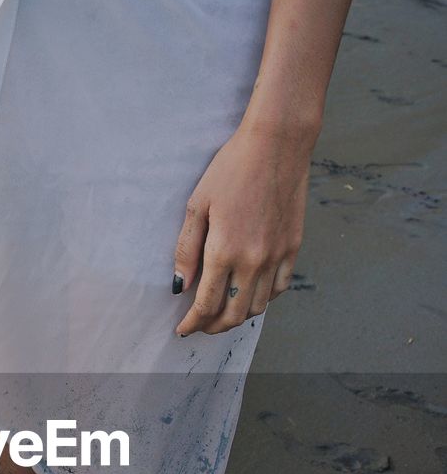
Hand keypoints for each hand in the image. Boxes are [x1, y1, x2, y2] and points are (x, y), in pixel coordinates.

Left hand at [172, 119, 313, 335]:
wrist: (276, 145)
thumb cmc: (231, 168)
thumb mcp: (197, 205)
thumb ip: (186, 250)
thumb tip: (180, 285)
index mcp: (224, 251)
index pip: (205, 304)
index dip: (192, 323)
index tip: (183, 328)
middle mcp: (253, 261)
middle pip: (233, 314)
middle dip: (213, 327)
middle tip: (200, 326)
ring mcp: (277, 256)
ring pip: (258, 307)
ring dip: (238, 316)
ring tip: (223, 312)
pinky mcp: (293, 247)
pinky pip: (279, 288)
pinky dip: (263, 299)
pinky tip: (250, 293)